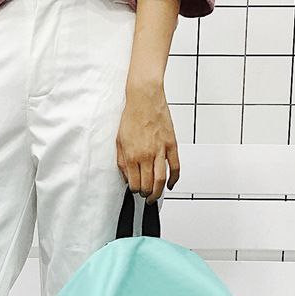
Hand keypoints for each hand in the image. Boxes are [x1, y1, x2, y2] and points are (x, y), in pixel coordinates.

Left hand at [116, 79, 179, 202]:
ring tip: (154, 197)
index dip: (134, 190)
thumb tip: (126, 177)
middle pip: (147, 185)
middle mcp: (146, 155)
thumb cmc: (131, 117)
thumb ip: (122, 161)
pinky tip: (170, 185)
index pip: (134, 183)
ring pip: (161, 180)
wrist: (144, 98)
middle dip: (145, 194)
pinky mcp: (171, 145)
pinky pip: (176, 167)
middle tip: (145, 196)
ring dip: (158, 192)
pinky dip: (174, 179)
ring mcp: (160, 151)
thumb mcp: (119, 142)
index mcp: (132, 155)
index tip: (134, 190)